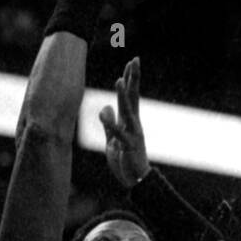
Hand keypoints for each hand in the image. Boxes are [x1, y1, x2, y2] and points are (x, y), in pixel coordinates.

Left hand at [99, 58, 149, 187]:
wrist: (134, 180)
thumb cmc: (125, 159)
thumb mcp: (112, 138)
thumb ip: (109, 122)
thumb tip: (105, 106)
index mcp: (130, 121)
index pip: (130, 95)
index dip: (129, 79)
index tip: (131, 62)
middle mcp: (134, 124)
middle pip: (133, 97)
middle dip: (133, 78)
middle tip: (135, 60)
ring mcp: (133, 134)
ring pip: (128, 111)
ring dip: (123, 95)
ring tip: (119, 80)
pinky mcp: (129, 146)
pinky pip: (119, 133)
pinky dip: (113, 124)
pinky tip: (107, 112)